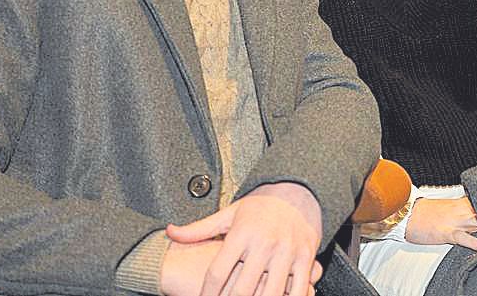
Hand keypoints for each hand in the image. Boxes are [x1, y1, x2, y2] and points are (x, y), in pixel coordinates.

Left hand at [163, 182, 321, 295]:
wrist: (299, 191)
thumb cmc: (260, 206)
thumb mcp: (229, 213)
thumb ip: (199, 228)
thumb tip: (170, 232)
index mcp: (242, 234)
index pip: (217, 272)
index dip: (207, 293)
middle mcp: (264, 244)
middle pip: (242, 289)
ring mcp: (287, 252)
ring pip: (271, 293)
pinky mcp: (306, 257)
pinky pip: (299, 289)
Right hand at [405, 196, 476, 250]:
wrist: (407, 215)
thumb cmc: (425, 212)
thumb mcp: (446, 206)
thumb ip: (462, 207)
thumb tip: (475, 210)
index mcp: (460, 203)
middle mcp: (460, 211)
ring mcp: (454, 222)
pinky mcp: (447, 233)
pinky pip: (463, 238)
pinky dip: (473, 242)